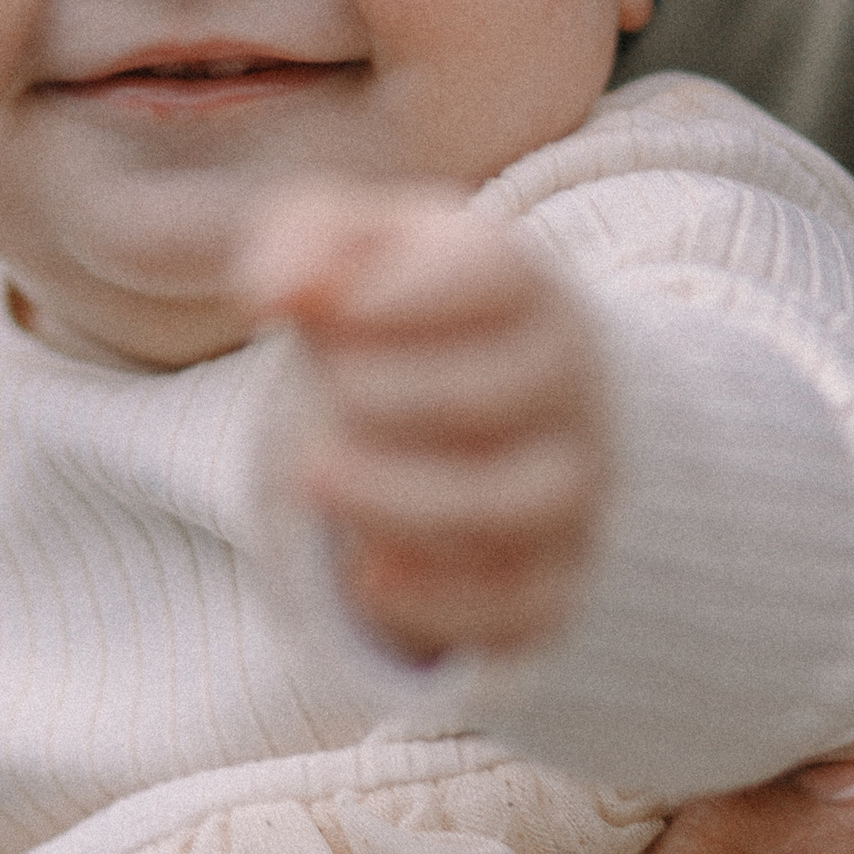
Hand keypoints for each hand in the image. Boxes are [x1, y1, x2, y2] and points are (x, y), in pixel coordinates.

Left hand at [239, 176, 606, 657]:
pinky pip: (520, 605)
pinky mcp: (553, 581)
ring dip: (405, 498)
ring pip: (522, 506)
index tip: (326, 316)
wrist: (483, 414)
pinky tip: (366, 573)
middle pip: (509, 390)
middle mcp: (568, 388)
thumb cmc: (401, 321)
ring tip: (315, 478)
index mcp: (524, 290)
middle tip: (325, 395)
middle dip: (394, 396)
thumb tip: (282, 293)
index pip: (496, 274)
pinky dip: (439, 600)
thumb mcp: (349, 258)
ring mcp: (571, 489)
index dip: (398, 296)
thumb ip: (306, 248)